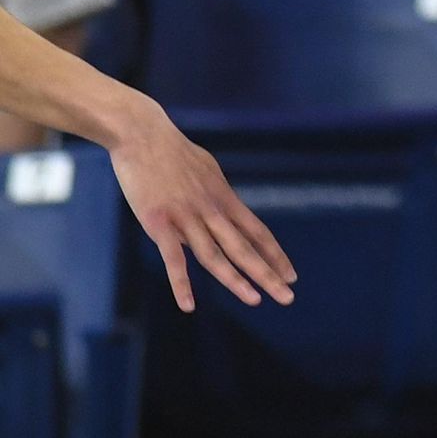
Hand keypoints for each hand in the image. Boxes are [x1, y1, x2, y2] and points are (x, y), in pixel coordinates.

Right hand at [108, 95, 296, 312]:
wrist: (144, 134)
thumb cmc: (173, 153)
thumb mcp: (205, 172)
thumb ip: (214, 196)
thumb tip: (222, 213)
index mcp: (224, 197)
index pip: (257, 232)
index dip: (274, 254)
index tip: (290, 274)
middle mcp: (212, 209)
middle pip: (244, 247)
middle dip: (267, 273)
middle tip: (289, 296)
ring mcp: (187, 216)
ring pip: (216, 255)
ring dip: (236, 280)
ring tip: (256, 300)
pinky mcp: (159, 222)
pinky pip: (173, 258)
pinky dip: (181, 282)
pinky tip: (189, 305)